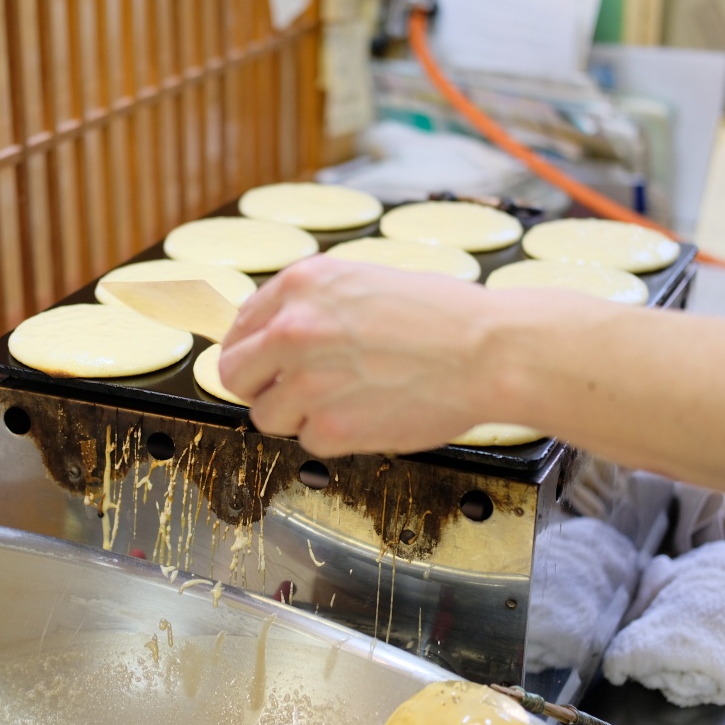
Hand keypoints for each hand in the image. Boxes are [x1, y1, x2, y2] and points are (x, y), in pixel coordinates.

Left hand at [218, 255, 498, 456]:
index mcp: (301, 285)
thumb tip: (273, 333)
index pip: (241, 327)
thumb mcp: (365, 281)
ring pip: (266, 416)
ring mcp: (307, 381)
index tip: (265, 364)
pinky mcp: (329, 427)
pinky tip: (370, 415)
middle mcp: (293, 330)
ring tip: (344, 402)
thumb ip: (313, 304)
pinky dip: (334, 437)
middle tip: (290, 392)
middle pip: (235, 374)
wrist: (488, 352)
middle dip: (260, 386)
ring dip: (297, 416)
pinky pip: (308, 442)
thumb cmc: (443, 315)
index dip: (254, 350)